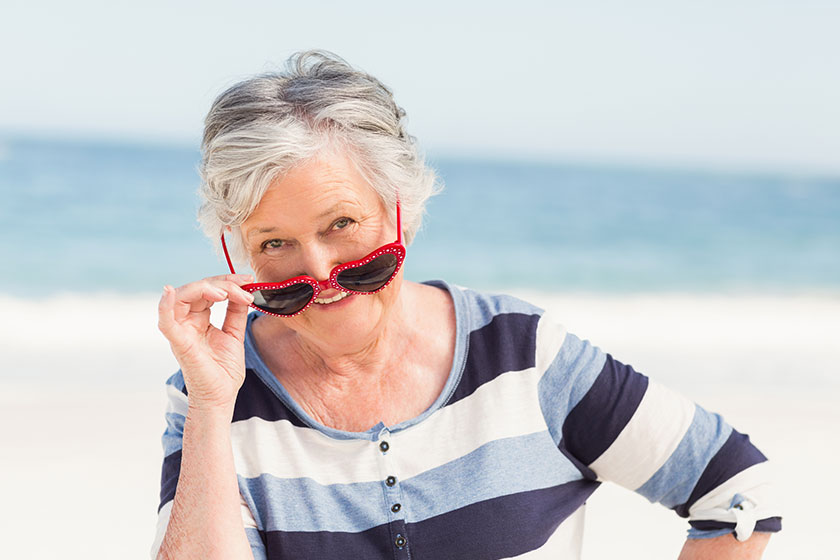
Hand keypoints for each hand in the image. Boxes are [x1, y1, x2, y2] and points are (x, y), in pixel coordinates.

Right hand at [158, 274, 254, 411]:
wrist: (221, 397)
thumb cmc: (224, 371)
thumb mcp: (235, 334)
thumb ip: (236, 312)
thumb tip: (242, 290)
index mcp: (199, 319)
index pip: (209, 290)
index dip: (228, 282)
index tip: (249, 281)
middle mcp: (187, 322)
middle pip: (197, 288)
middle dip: (223, 282)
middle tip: (245, 285)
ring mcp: (181, 330)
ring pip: (182, 296)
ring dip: (205, 287)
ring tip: (226, 292)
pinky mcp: (178, 342)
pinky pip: (165, 320)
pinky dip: (164, 304)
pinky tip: (169, 292)